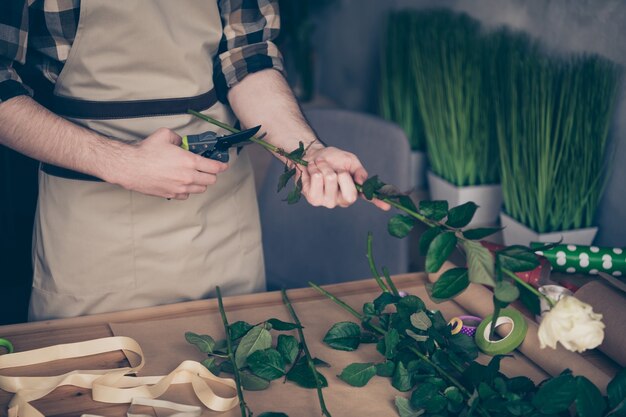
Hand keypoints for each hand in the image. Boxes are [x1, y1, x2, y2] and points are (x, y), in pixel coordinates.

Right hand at [109, 128, 227, 199]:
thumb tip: (182, 142)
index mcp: (190, 161)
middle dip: (211, 174)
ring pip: (201, 189)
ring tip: (195, 176)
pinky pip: (187, 196)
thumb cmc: (146, 152)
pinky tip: (183, 184)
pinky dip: (188, 191)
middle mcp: (188, 177)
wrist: (130, 167)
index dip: (221, 166)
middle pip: (211, 180)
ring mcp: (180, 188)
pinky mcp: (172, 195)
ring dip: (200, 183)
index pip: (214, 167)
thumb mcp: (165, 135)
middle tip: (208, 169)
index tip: (223, 165)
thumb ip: (178, 138)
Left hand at [300, 144, 390, 209]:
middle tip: (334, 169)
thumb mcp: (349, 161)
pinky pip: (317, 179)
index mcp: (353, 191)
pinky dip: (315, 168)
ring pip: (330, 180)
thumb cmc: (332, 159)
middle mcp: (341, 200)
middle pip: (349, 193)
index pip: (368, 197)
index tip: (387, 206)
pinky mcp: (313, 199)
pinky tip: (312, 171)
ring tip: (321, 167)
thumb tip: (362, 181)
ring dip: (324, 167)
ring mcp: (327, 202)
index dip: (378, 202)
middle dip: (340, 173)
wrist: (312, 155)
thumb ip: (358, 171)